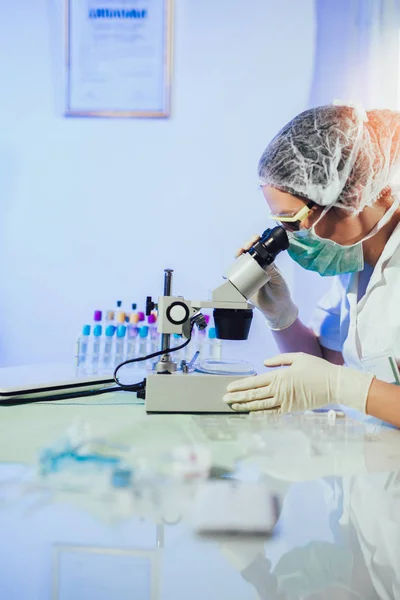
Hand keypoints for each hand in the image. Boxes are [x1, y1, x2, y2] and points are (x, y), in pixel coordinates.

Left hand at [224, 353, 373, 413]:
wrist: (334, 384)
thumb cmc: (317, 368)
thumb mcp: (297, 357)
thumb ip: (278, 360)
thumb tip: (263, 364)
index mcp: (279, 376)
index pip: (255, 382)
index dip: (240, 385)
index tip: (229, 388)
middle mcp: (279, 390)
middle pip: (254, 394)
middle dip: (238, 397)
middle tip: (225, 399)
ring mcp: (285, 401)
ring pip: (261, 405)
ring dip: (245, 406)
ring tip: (234, 406)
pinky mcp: (291, 409)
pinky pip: (272, 413)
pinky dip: (260, 413)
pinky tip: (251, 413)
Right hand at [236, 236, 297, 329]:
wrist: (277, 309)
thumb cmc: (281, 293)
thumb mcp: (278, 279)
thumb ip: (272, 269)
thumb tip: (264, 258)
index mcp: (267, 263)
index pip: (260, 248)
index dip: (255, 242)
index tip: (255, 239)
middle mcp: (257, 267)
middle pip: (248, 253)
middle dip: (244, 247)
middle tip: (244, 248)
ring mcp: (250, 275)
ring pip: (240, 262)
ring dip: (238, 256)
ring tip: (238, 255)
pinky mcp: (244, 285)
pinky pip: (236, 276)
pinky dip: (232, 272)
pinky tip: (232, 269)